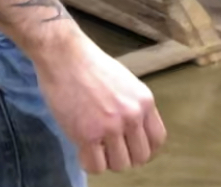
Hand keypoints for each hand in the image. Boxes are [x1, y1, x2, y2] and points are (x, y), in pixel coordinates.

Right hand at [32, 25, 166, 173]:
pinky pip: (96, 167)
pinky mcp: (87, 135)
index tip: (130, 146)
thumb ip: (132, 106)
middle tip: (109, 146)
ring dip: (107, 159)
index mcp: (144, 101)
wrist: (63, 52)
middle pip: (140, 157)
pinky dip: (89, 162)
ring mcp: (110, 127)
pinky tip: (82, 147)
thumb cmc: (89, 62)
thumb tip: (133, 133)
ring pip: (119, 165)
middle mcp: (132, 116)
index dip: (143, 147)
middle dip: (125, 155)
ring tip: (94, 144)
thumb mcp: (124, 81)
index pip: (157, 140)